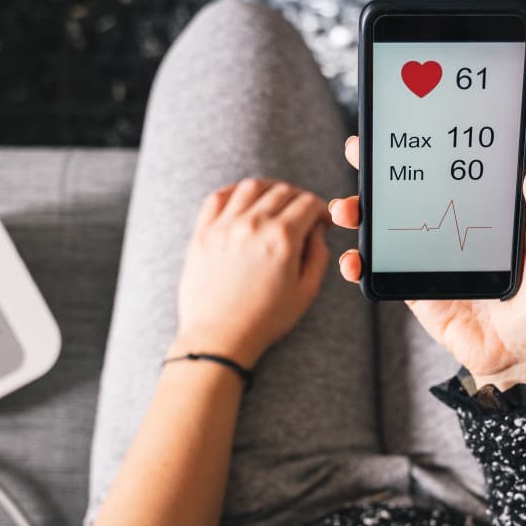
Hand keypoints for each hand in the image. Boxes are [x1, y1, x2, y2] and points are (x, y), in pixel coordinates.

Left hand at [174, 178, 330, 366]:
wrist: (219, 338)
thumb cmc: (264, 320)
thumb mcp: (306, 292)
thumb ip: (318, 255)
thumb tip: (317, 231)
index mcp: (283, 239)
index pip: (308, 203)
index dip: (321, 208)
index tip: (321, 219)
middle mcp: (254, 225)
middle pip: (282, 191)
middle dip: (299, 198)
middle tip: (302, 212)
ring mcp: (225, 226)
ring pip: (252, 187)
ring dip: (269, 189)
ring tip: (274, 200)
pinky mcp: (203, 233)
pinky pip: (218, 197)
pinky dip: (234, 192)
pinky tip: (242, 200)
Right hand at [329, 136, 525, 389]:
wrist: (525, 357)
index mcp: (488, 207)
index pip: (456, 164)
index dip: (431, 141)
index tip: (408, 121)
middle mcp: (454, 222)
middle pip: (410, 185)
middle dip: (378, 165)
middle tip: (359, 150)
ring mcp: (429, 253)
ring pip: (385, 223)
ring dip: (358, 210)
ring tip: (346, 208)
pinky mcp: (413, 285)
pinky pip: (379, 270)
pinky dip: (358, 264)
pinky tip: (352, 261)